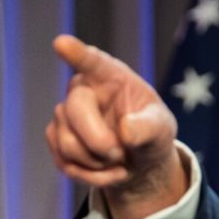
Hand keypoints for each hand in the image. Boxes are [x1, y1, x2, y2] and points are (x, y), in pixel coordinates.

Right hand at [46, 35, 186, 218]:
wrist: (139, 160)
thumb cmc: (152, 133)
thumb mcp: (161, 129)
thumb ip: (148, 127)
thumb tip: (126, 130)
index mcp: (112, 77)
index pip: (92, 61)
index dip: (77, 53)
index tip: (62, 43)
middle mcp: (83, 90)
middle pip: (74, 111)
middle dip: (99, 141)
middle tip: (120, 153)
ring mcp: (65, 114)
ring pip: (68, 143)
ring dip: (98, 162)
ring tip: (120, 160)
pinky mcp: (56, 139)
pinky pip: (66, 162)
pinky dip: (92, 176)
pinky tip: (110, 171)